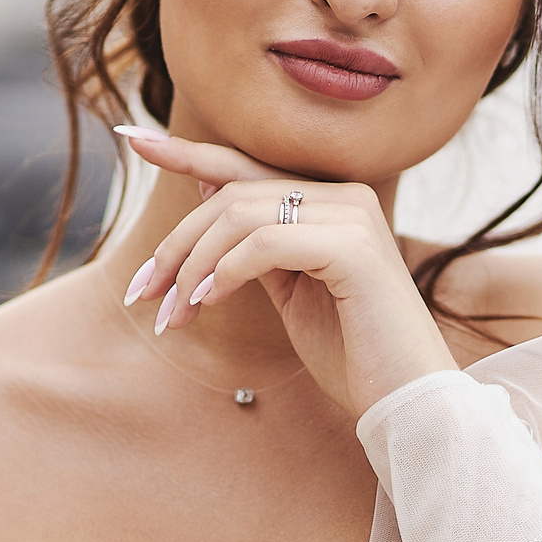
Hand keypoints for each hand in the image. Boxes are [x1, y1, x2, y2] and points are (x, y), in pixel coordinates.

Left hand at [118, 128, 454, 417]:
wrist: (408, 402)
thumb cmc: (354, 356)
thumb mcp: (291, 293)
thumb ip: (256, 247)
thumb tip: (208, 196)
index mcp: (334, 203)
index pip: (246, 166)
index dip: (186, 152)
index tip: (133, 139)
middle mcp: (347, 197)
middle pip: (232, 194)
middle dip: (175, 244)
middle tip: (142, 295)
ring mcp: (354, 217)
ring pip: (241, 214)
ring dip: (193, 267)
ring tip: (176, 316)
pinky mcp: (354, 248)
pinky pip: (266, 242)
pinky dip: (227, 271)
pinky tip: (209, 302)